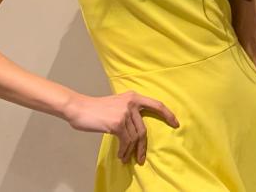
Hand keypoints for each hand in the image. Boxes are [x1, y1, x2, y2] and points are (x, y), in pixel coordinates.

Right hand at [64, 91, 178, 164]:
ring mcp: (125, 112)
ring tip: (125, 159)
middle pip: (144, 129)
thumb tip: (137, 131)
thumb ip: (129, 112)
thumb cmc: (96, 109)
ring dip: (130, 151)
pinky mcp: (117, 123)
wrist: (79, 108)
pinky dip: (124, 150)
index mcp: (134, 97)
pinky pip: (126, 141)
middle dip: (143, 146)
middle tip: (141, 158)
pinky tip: (120, 155)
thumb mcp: (117, 104)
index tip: (176, 124)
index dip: (168, 114)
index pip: (156, 105)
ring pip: (134, 137)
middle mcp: (132, 103)